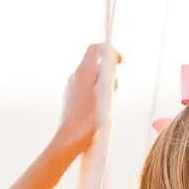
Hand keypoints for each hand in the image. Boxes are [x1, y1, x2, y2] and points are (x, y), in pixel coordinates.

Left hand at [56, 43, 119, 157]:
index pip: (96, 49)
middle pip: (96, 64)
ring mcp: (72, 86)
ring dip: (104, 87)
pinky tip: (98, 111)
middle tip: (113, 90)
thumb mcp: (104, 94)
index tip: (119, 62)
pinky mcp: (72, 97)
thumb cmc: (87, 120)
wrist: (70, 139)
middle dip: (109, 74)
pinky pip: (88, 89)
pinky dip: (97, 95)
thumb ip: (108, 75)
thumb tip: (110, 61)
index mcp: (83, 72)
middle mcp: (76, 76)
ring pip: (93, 78)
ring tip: (105, 105)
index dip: (110, 51)